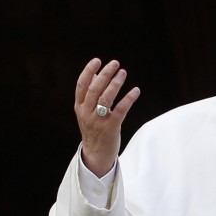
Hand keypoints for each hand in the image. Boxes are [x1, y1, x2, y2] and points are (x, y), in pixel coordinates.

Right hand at [74, 58, 140, 176]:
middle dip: (105, 74)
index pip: (81, 85)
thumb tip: (96, 74)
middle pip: (94, 89)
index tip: (97, 60)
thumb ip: (91, 94)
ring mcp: (98, 120)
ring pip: (106, 98)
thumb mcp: (88, 112)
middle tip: (115, 63)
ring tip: (123, 72)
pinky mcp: (111, 127)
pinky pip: (121, 110)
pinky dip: (128, 98)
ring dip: (115, 83)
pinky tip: (136, 90)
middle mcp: (87, 112)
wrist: (96, 154)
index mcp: (79, 107)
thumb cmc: (94, 129)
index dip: (88, 71)